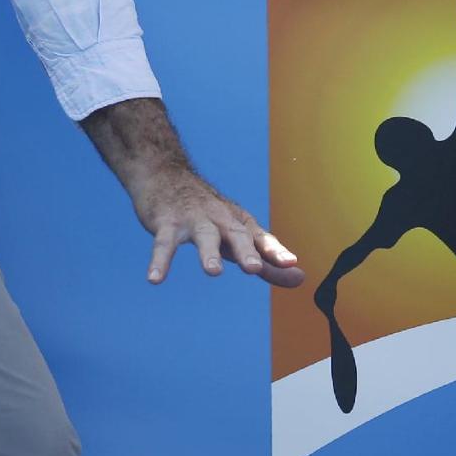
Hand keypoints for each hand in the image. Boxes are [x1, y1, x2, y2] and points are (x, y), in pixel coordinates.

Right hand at [130, 167, 304, 287]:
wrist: (165, 176)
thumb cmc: (209, 215)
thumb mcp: (238, 235)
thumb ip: (268, 261)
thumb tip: (300, 278)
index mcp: (240, 223)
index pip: (261, 238)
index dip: (275, 251)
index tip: (291, 264)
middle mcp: (221, 220)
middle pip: (236, 234)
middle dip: (246, 251)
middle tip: (255, 269)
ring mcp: (194, 220)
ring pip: (204, 236)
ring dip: (209, 253)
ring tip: (214, 272)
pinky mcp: (167, 222)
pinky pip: (164, 243)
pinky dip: (160, 261)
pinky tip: (155, 279)